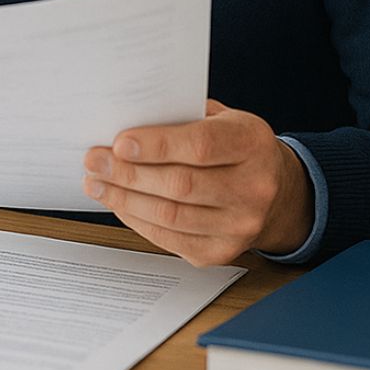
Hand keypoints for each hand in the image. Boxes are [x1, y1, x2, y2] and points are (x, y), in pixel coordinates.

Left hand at [81, 99, 312, 267]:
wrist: (276, 193)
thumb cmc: (235, 147)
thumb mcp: (221, 119)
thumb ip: (181, 117)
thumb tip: (125, 121)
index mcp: (253, 144)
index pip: (201, 147)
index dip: (156, 146)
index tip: (118, 143)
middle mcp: (254, 188)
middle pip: (180, 185)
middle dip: (128, 173)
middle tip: (94, 161)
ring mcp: (240, 226)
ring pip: (170, 216)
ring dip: (124, 199)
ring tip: (96, 183)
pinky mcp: (221, 252)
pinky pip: (168, 238)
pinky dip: (136, 220)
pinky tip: (118, 203)